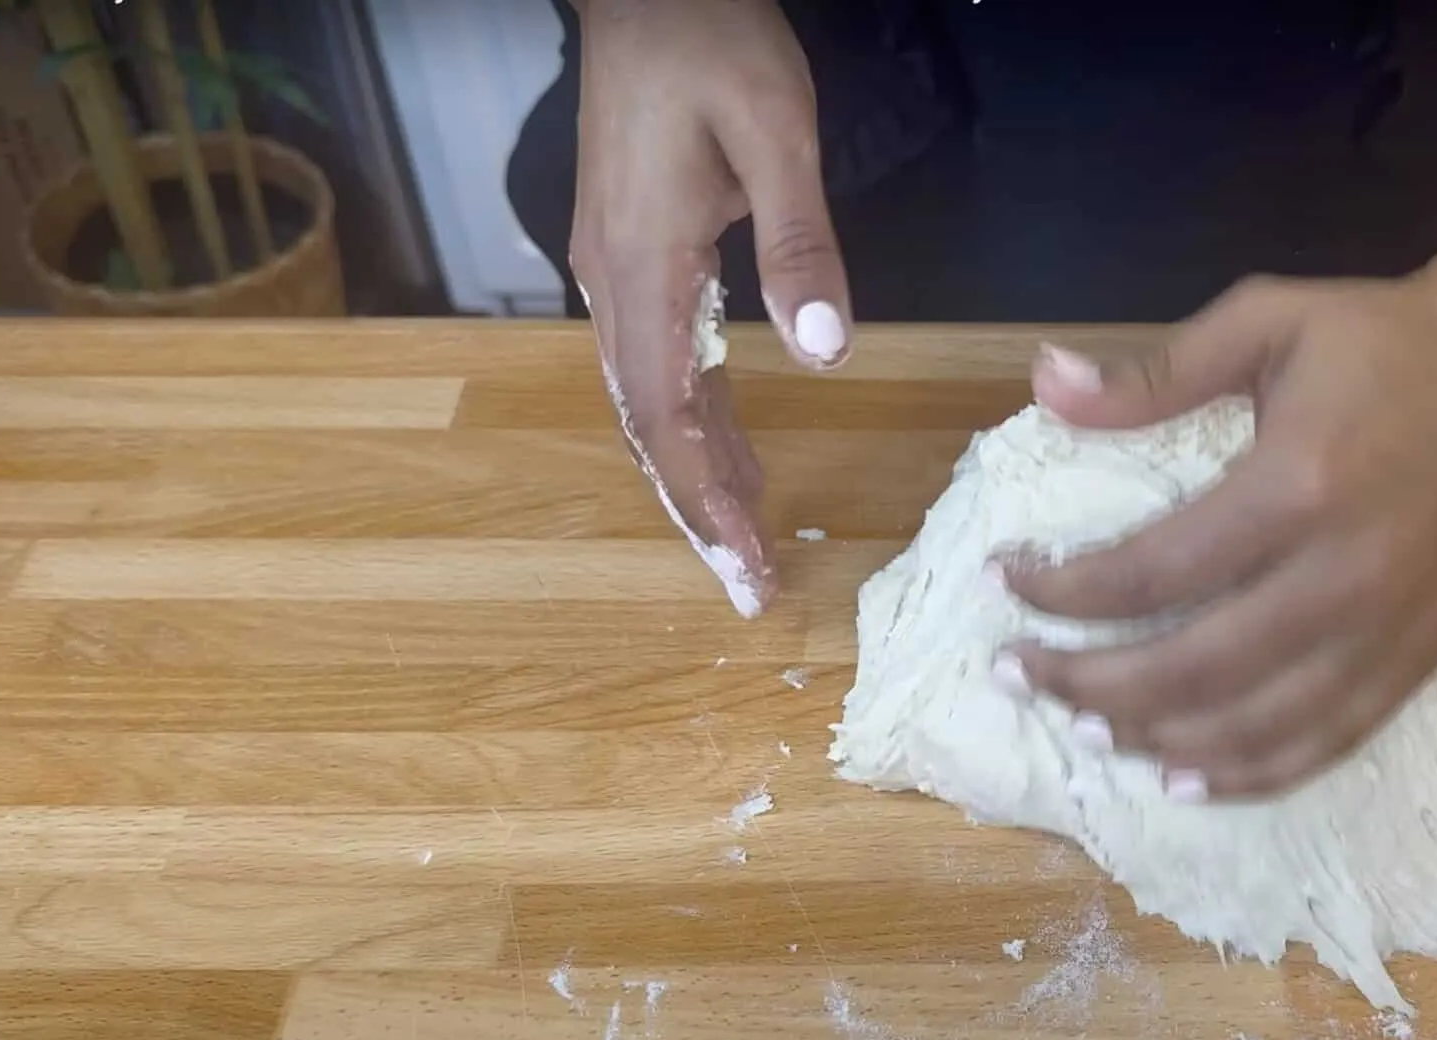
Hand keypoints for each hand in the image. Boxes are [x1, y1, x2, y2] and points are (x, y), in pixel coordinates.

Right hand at [569, 0, 852, 616]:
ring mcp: (615, 270)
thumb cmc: (712, 42)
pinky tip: (737, 453)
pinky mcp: (632, 255)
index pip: (666, 414)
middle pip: (648, 426)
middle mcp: (612, 282)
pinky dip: (698, 419)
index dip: (703, 499)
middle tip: (748, 588)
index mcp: (643, 264)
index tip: (744, 566)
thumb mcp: (776, 135)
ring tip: (748, 541)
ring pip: (650, 402)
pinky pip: (661, 362)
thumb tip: (824, 352)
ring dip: (697, 472)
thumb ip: (799, 244)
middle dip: (698, 510)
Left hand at [1003, 253, 1436, 799]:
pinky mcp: (1425, 654)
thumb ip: (1154, 371)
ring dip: (1159, 738)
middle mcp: (1344, 576)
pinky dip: (1254, 772)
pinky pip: (1329, 740)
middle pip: (1190, 669)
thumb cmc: (1386, 336)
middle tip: (1020, 675)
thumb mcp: (1267, 320)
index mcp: (1296, 489)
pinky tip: (1191, 777)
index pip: (1150, 575)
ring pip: (1256, 725)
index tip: (1006, 582)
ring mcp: (1391, 628)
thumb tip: (1043, 384)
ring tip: (1088, 730)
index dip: (1063, 592)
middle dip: (1088, 683)